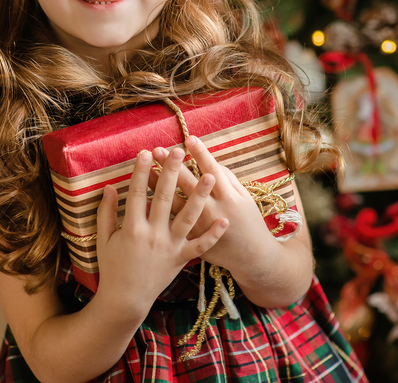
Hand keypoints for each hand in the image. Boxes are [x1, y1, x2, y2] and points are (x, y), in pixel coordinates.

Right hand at [94, 148, 227, 318]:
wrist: (125, 299)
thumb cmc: (112, 268)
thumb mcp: (103, 239)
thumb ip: (105, 212)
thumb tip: (108, 187)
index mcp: (131, 228)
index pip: (137, 193)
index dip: (142, 172)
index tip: (147, 152)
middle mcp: (152, 235)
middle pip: (164, 198)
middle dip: (172, 173)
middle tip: (179, 151)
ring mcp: (169, 247)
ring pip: (188, 218)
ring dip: (199, 196)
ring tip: (210, 176)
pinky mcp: (181, 259)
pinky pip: (200, 246)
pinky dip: (213, 235)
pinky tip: (225, 221)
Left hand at [147, 137, 276, 273]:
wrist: (251, 259)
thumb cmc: (250, 223)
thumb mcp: (245, 198)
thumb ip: (229, 180)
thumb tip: (211, 164)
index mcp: (229, 198)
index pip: (212, 169)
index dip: (200, 153)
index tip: (189, 138)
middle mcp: (212, 211)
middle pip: (188, 184)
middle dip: (172, 165)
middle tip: (158, 149)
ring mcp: (199, 227)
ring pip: (174, 203)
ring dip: (159, 185)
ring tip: (147, 169)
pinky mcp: (191, 241)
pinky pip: (170, 223)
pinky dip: (158, 211)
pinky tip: (145, 198)